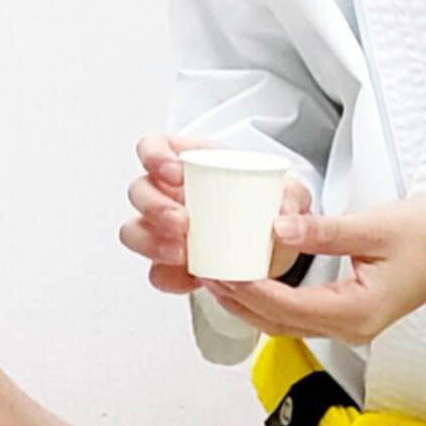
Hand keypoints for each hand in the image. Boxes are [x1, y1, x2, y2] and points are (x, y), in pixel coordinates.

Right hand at [123, 135, 314, 298]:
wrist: (275, 244)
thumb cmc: (270, 205)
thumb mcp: (288, 194)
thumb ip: (291, 200)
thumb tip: (283, 217)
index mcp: (187, 163)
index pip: (152, 148)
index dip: (154, 156)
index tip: (175, 172)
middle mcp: (167, 193)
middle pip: (139, 192)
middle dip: (155, 207)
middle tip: (184, 222)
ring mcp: (162, 229)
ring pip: (134, 231)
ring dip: (153, 243)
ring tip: (184, 253)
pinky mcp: (169, 264)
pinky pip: (156, 272)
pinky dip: (169, 276)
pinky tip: (190, 277)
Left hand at [199, 193, 425, 346]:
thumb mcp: (375, 227)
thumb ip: (323, 231)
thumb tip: (277, 230)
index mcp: (355, 312)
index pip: (285, 307)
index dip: (246, 289)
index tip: (217, 267)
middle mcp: (348, 328)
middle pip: (275, 322)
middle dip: (236, 298)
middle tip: (201, 269)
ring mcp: (346, 326)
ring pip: (281, 323)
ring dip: (246, 302)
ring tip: (214, 274)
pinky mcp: (345, 315)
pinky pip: (295, 315)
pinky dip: (267, 299)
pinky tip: (248, 279)